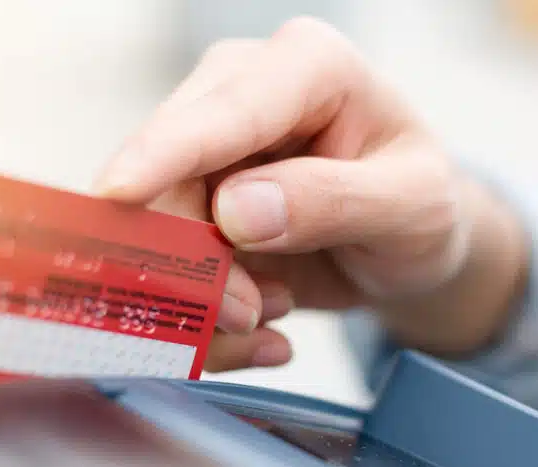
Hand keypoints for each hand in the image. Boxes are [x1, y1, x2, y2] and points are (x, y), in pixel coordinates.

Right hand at [96, 17, 527, 371]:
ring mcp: (207, 150)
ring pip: (156, 231)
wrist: (406, 246)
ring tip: (275, 314)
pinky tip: (265, 328)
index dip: (164, 152)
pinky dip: (208, 317)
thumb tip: (235, 212)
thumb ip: (334, 201)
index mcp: (306, 66)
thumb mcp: (412, 207)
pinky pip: (167, 267)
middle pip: (168, 174)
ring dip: (206, 298)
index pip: (224, 110)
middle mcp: (240, 93)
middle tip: (253, 314)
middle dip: (196, 262)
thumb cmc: (421, 208)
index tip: (116, 193)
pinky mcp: (191, 204)